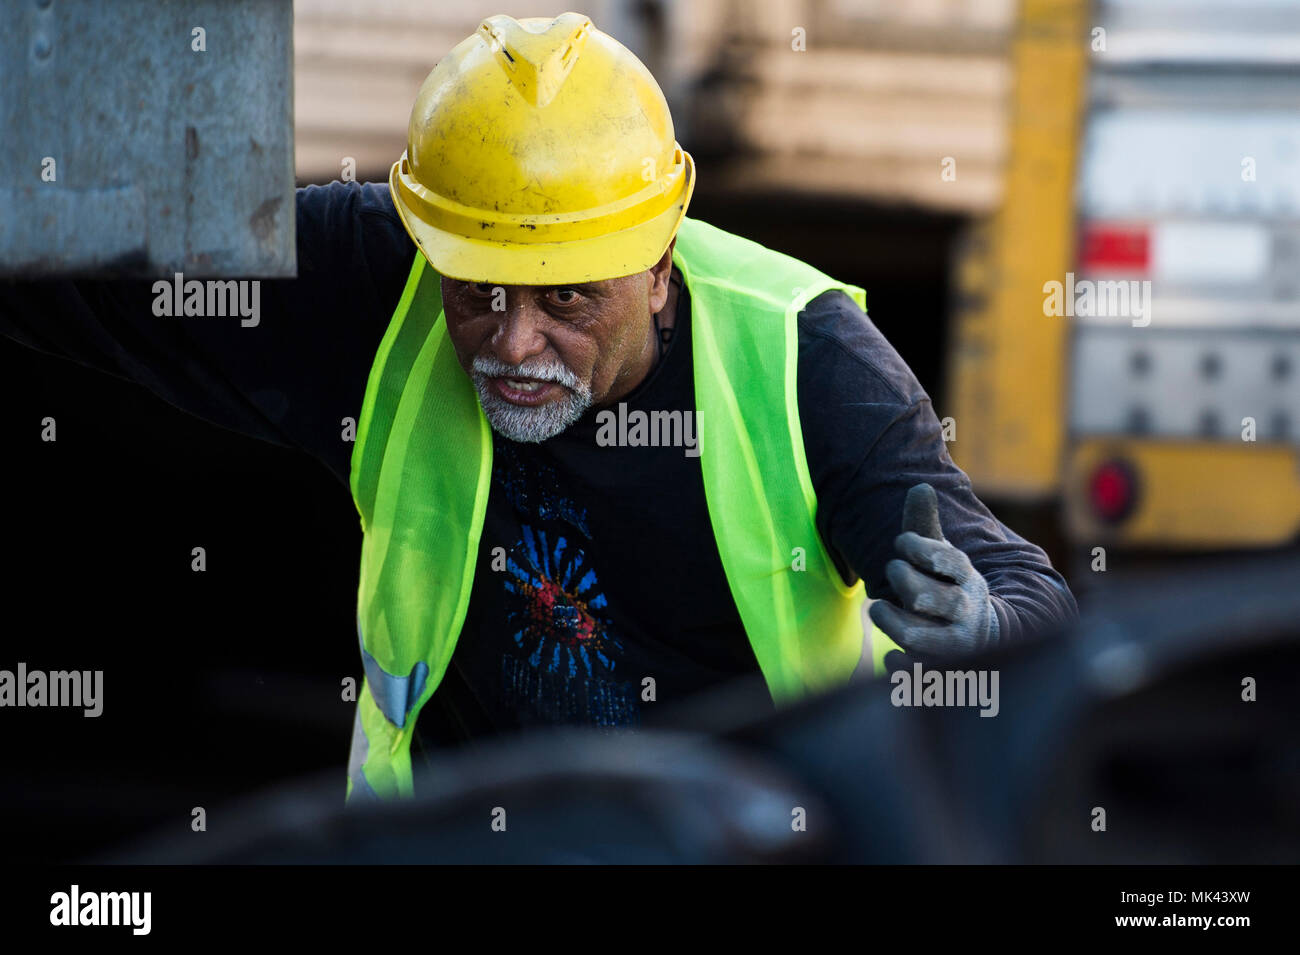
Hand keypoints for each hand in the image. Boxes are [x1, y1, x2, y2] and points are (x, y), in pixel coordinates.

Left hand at [867, 482, 998, 657]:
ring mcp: (954, 646)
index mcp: (968, 580)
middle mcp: (965, 614)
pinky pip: (912, 672)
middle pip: (925, 597)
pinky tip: (891, 652)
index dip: (919, 548)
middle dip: (901, 580)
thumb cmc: (948, 589)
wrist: (982, 640)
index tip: (901, 542)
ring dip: (889, 621)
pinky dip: (896, 663)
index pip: (947, 560)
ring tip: (879, 608)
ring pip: (915, 637)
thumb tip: (919, 486)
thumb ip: (926, 526)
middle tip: (892, 571)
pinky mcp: (940, 672)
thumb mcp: (942, 557)